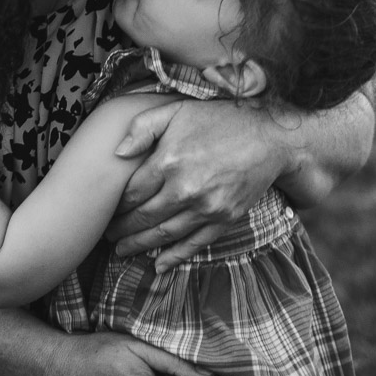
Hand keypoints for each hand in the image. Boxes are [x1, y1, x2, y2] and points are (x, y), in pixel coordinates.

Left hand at [106, 99, 292, 270]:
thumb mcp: (175, 110)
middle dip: (122, 229)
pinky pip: (194, 244)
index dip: (115, 205)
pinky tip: (158, 265)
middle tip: (108, 235)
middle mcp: (185, 188)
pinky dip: (174, 257)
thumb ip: (142, 128)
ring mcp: (207, 207)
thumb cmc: (218, 119)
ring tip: (122, 251)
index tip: (106, 210)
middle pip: (144, 217)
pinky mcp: (225, 219)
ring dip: (140, 246)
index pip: (131, 193)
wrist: (268, 136)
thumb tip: (117, 153)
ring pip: (164, 234)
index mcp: (169, 161)